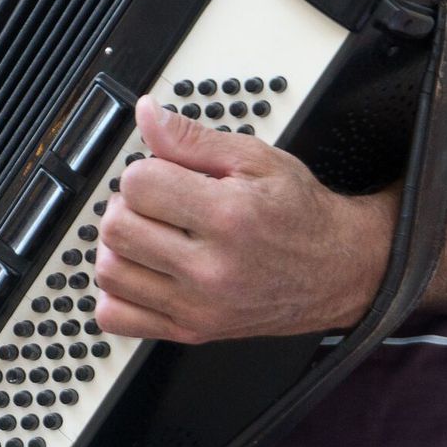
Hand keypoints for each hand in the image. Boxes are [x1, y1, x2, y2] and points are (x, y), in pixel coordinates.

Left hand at [94, 96, 394, 343]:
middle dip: (128, 205)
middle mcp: (210, 269)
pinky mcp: (191, 331)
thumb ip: (192, 139)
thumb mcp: (255, 158)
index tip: (164, 173)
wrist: (337, 270)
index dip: (145, 170)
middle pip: (117, 228)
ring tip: (149, 233)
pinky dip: (116, 292)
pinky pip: (117, 318)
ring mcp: (198, 306)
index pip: (138, 185)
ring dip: (119, 246)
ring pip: (109, 272)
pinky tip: (142, 271)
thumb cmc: (299, 213)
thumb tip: (146, 115)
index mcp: (228, 216)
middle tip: (155, 201)